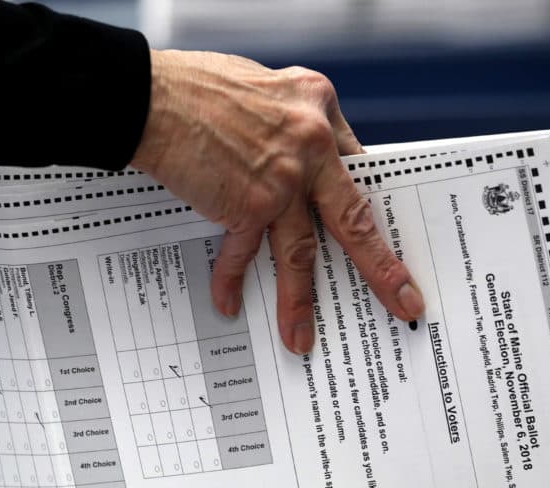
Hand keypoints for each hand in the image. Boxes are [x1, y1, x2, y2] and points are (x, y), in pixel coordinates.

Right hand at [131, 50, 423, 354]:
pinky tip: (229, 302)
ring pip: (302, 253)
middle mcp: (311, 144)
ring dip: (301, 301)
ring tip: (302, 338)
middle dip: (381, 267)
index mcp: (319, 106)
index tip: (379, 235)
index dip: (365, 204)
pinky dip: (232, 279)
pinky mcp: (247, 205)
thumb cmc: (198, 86)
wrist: (146, 95)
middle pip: (355, 218)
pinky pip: (244, 254)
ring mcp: (283, 180)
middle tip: (403, 301)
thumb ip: (292, 122)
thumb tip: (301, 161)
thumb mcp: (267, 88)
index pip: (356, 166)